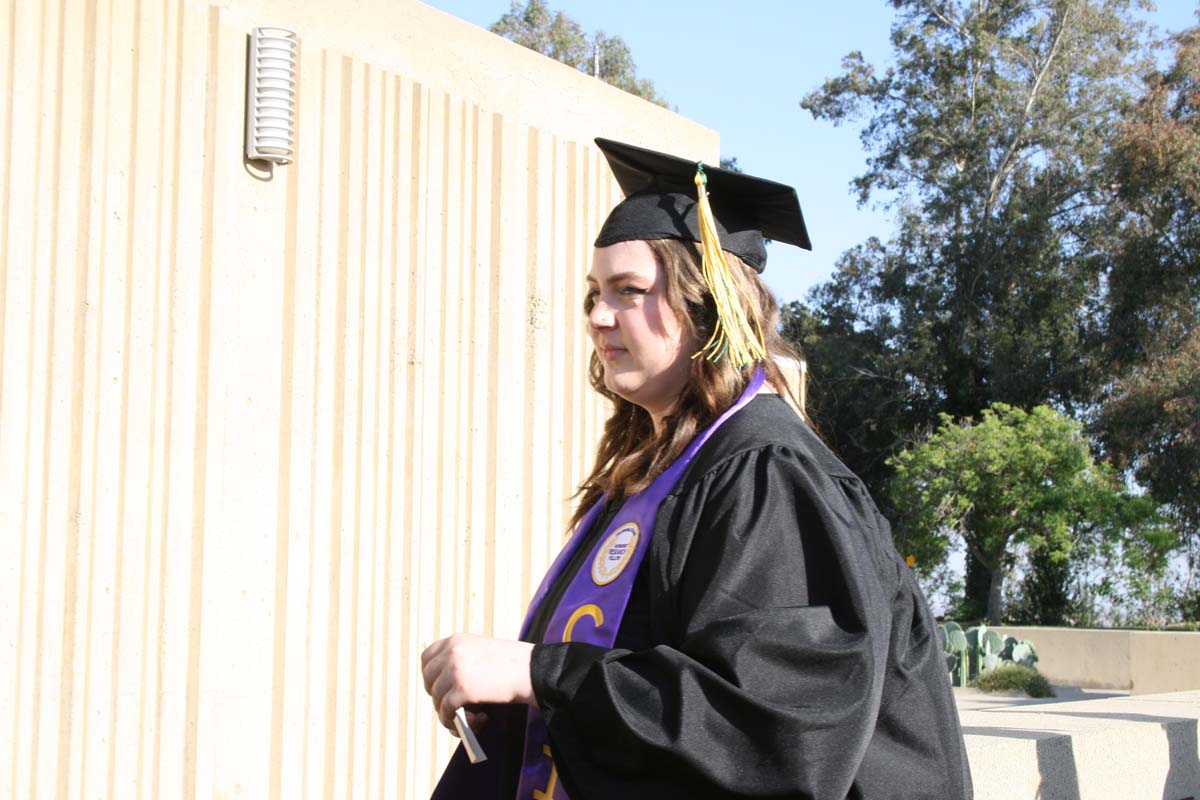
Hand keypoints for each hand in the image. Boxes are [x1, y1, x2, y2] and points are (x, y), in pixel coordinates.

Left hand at [420, 633, 536, 732]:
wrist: (532, 670)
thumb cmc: (512, 663)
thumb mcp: (480, 649)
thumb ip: (461, 658)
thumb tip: (443, 682)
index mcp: (455, 640)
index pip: (426, 658)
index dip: (430, 675)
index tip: (439, 686)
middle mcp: (451, 652)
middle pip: (428, 680)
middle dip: (438, 695)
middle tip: (455, 704)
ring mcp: (454, 670)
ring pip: (437, 699)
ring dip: (451, 713)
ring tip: (474, 716)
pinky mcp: (461, 690)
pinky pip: (446, 712)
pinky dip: (457, 722)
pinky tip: (479, 720)